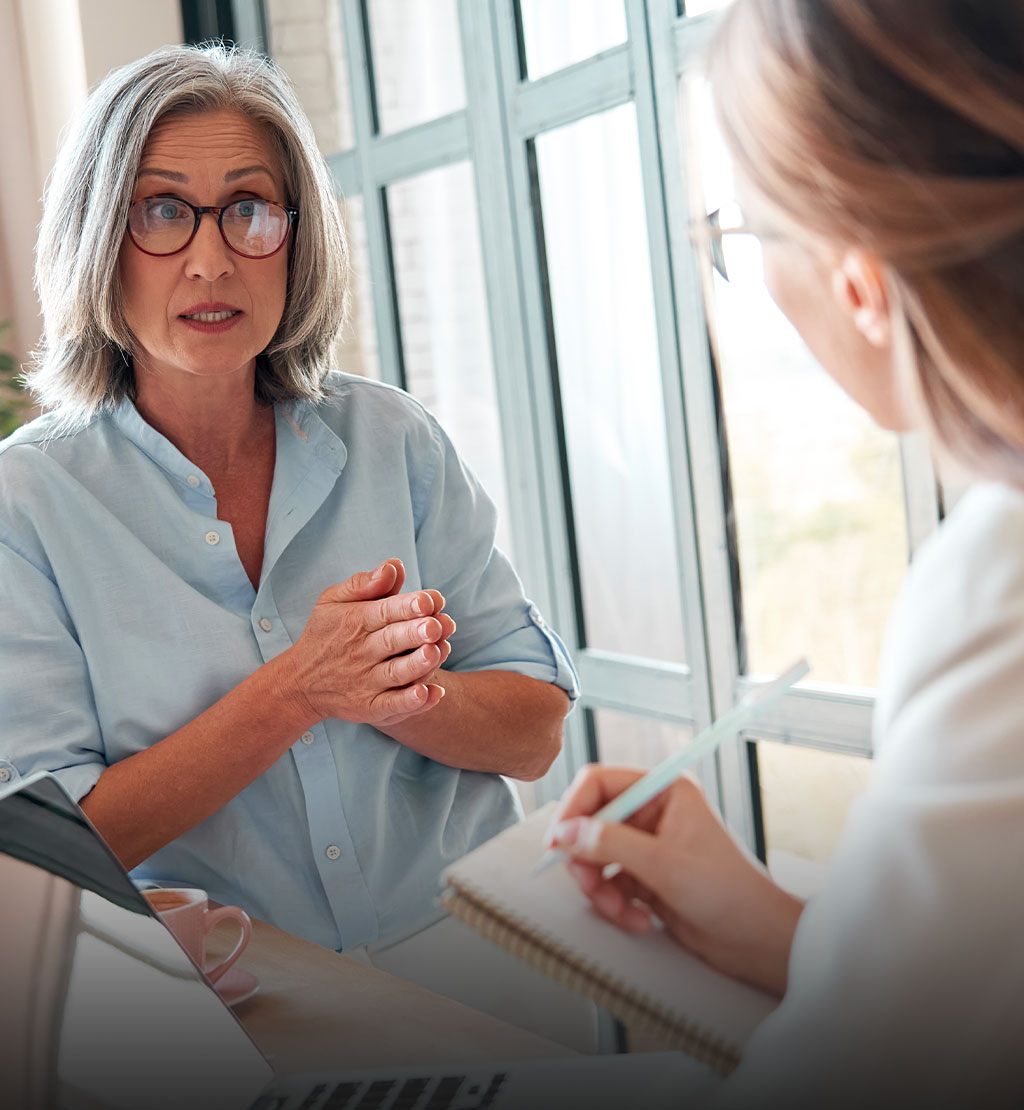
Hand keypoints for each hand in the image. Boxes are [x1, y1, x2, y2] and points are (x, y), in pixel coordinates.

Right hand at [282, 558, 455, 728]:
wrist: (300, 682)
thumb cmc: (327, 633)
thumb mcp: (333, 601)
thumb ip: (364, 583)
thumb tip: (394, 566)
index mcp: (355, 621)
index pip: (384, 611)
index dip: (408, 605)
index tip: (431, 599)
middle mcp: (360, 652)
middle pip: (392, 641)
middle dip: (416, 633)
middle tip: (437, 625)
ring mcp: (365, 682)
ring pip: (395, 673)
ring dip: (417, 665)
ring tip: (436, 653)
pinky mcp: (369, 707)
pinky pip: (391, 706)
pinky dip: (410, 702)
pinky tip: (430, 693)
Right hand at [546, 765, 802, 995]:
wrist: (760, 941)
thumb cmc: (730, 893)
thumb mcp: (665, 865)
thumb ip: (611, 844)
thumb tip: (567, 833)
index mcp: (664, 791)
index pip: (600, 783)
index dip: (574, 809)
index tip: (559, 841)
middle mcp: (654, 813)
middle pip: (592, 823)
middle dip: (588, 860)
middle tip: (590, 886)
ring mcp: (648, 846)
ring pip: (596, 857)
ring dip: (601, 888)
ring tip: (620, 911)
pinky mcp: (646, 876)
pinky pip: (609, 883)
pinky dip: (615, 904)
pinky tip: (637, 919)